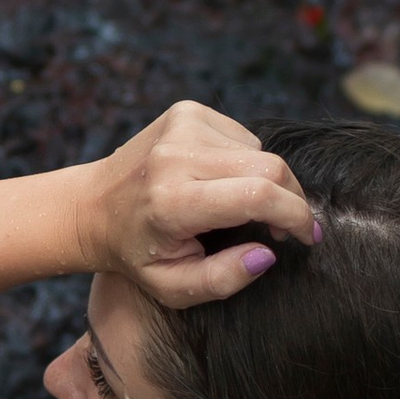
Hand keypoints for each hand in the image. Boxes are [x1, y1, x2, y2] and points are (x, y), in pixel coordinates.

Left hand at [80, 101, 318, 306]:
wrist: (91, 208)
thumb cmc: (137, 254)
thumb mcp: (174, 287)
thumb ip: (224, 279)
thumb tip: (268, 253)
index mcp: (173, 201)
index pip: (258, 195)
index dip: (296, 216)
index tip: (309, 237)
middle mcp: (177, 155)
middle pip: (270, 167)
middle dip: (292, 199)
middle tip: (286, 229)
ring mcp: (182, 125)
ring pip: (259, 152)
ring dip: (265, 182)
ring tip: (239, 209)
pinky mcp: (186, 111)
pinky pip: (242, 137)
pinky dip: (245, 162)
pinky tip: (221, 182)